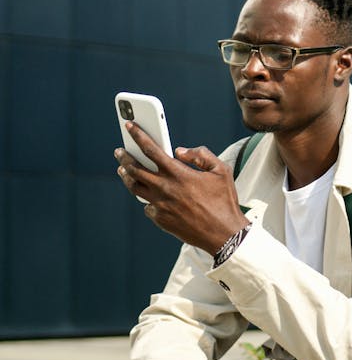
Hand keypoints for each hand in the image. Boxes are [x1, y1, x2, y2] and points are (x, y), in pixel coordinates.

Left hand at [114, 123, 248, 253]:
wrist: (223, 234)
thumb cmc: (224, 200)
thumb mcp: (221, 170)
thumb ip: (201, 155)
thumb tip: (180, 151)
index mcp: (179, 173)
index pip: (151, 149)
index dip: (138, 135)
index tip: (129, 125)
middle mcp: (165, 188)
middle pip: (134, 169)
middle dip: (124, 157)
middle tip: (119, 151)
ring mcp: (160, 206)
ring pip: (135, 188)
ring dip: (126, 176)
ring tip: (123, 170)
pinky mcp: (160, 220)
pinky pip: (147, 206)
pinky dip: (147, 198)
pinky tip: (148, 195)